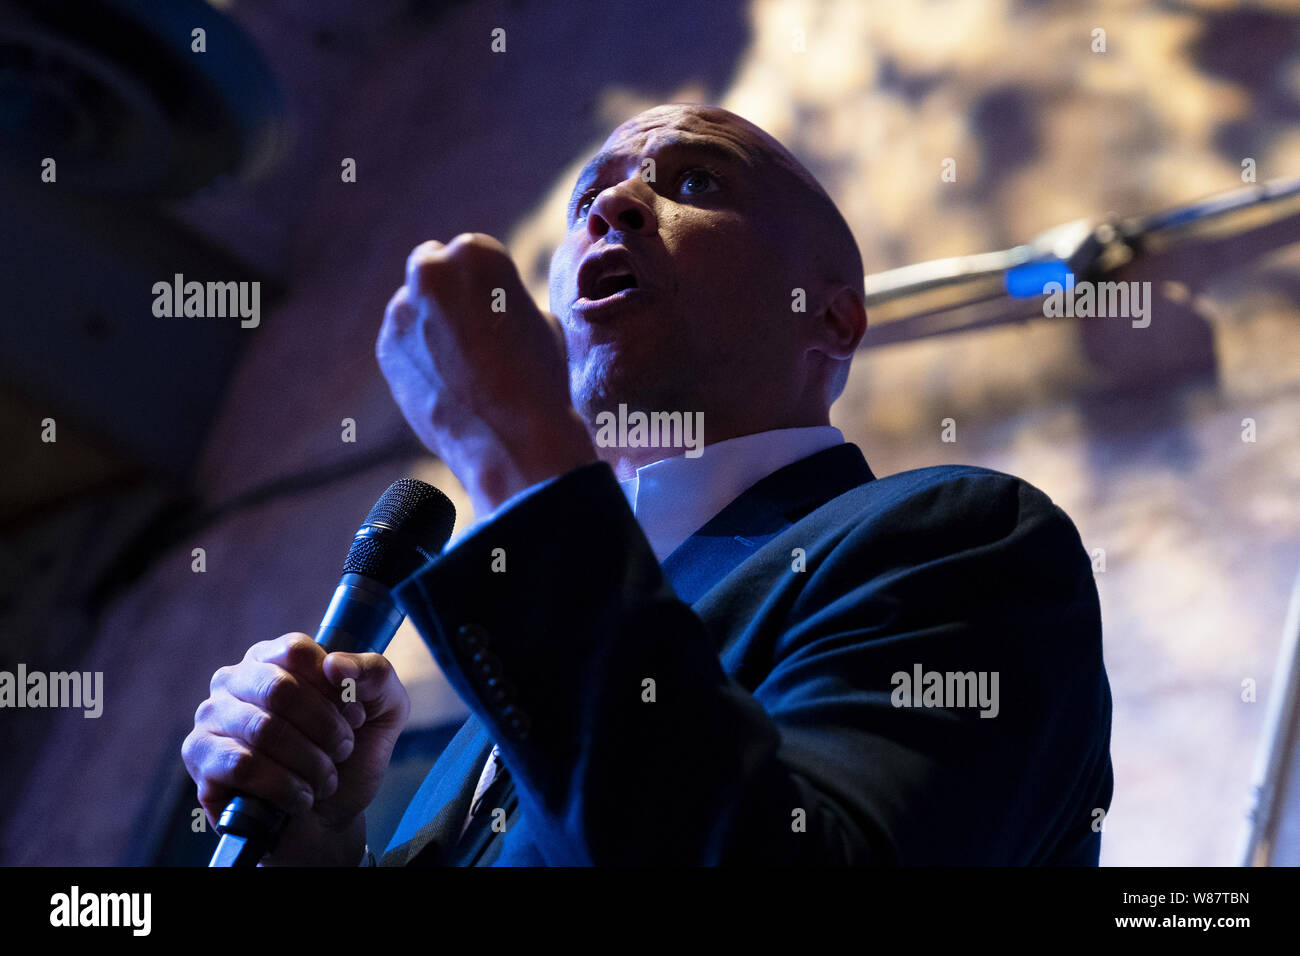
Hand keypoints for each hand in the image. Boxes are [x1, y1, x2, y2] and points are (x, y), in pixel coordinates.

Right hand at [181, 633, 409, 865]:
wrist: (330, 817)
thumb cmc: (350, 754)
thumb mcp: (384, 708)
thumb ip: (375, 674)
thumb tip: (335, 665)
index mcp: (274, 657)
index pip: (297, 651)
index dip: (334, 687)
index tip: (355, 715)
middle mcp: (234, 679)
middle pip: (280, 689)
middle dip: (325, 728)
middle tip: (343, 749)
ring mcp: (211, 718)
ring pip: (264, 730)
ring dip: (310, 761)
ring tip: (325, 778)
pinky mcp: (200, 759)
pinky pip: (243, 766)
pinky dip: (285, 786)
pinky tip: (301, 797)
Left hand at [377, 233, 596, 516]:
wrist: (512, 438)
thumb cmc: (539, 377)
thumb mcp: (541, 319)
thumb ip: (506, 299)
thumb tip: (490, 304)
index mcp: (476, 252)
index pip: (472, 253)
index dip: (486, 283)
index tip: (496, 310)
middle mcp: (430, 272)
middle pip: (432, 266)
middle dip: (446, 291)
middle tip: (470, 328)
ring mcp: (402, 310)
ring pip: (414, 306)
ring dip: (430, 322)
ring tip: (463, 365)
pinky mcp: (386, 347)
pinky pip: (403, 341)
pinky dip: (418, 354)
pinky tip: (447, 382)